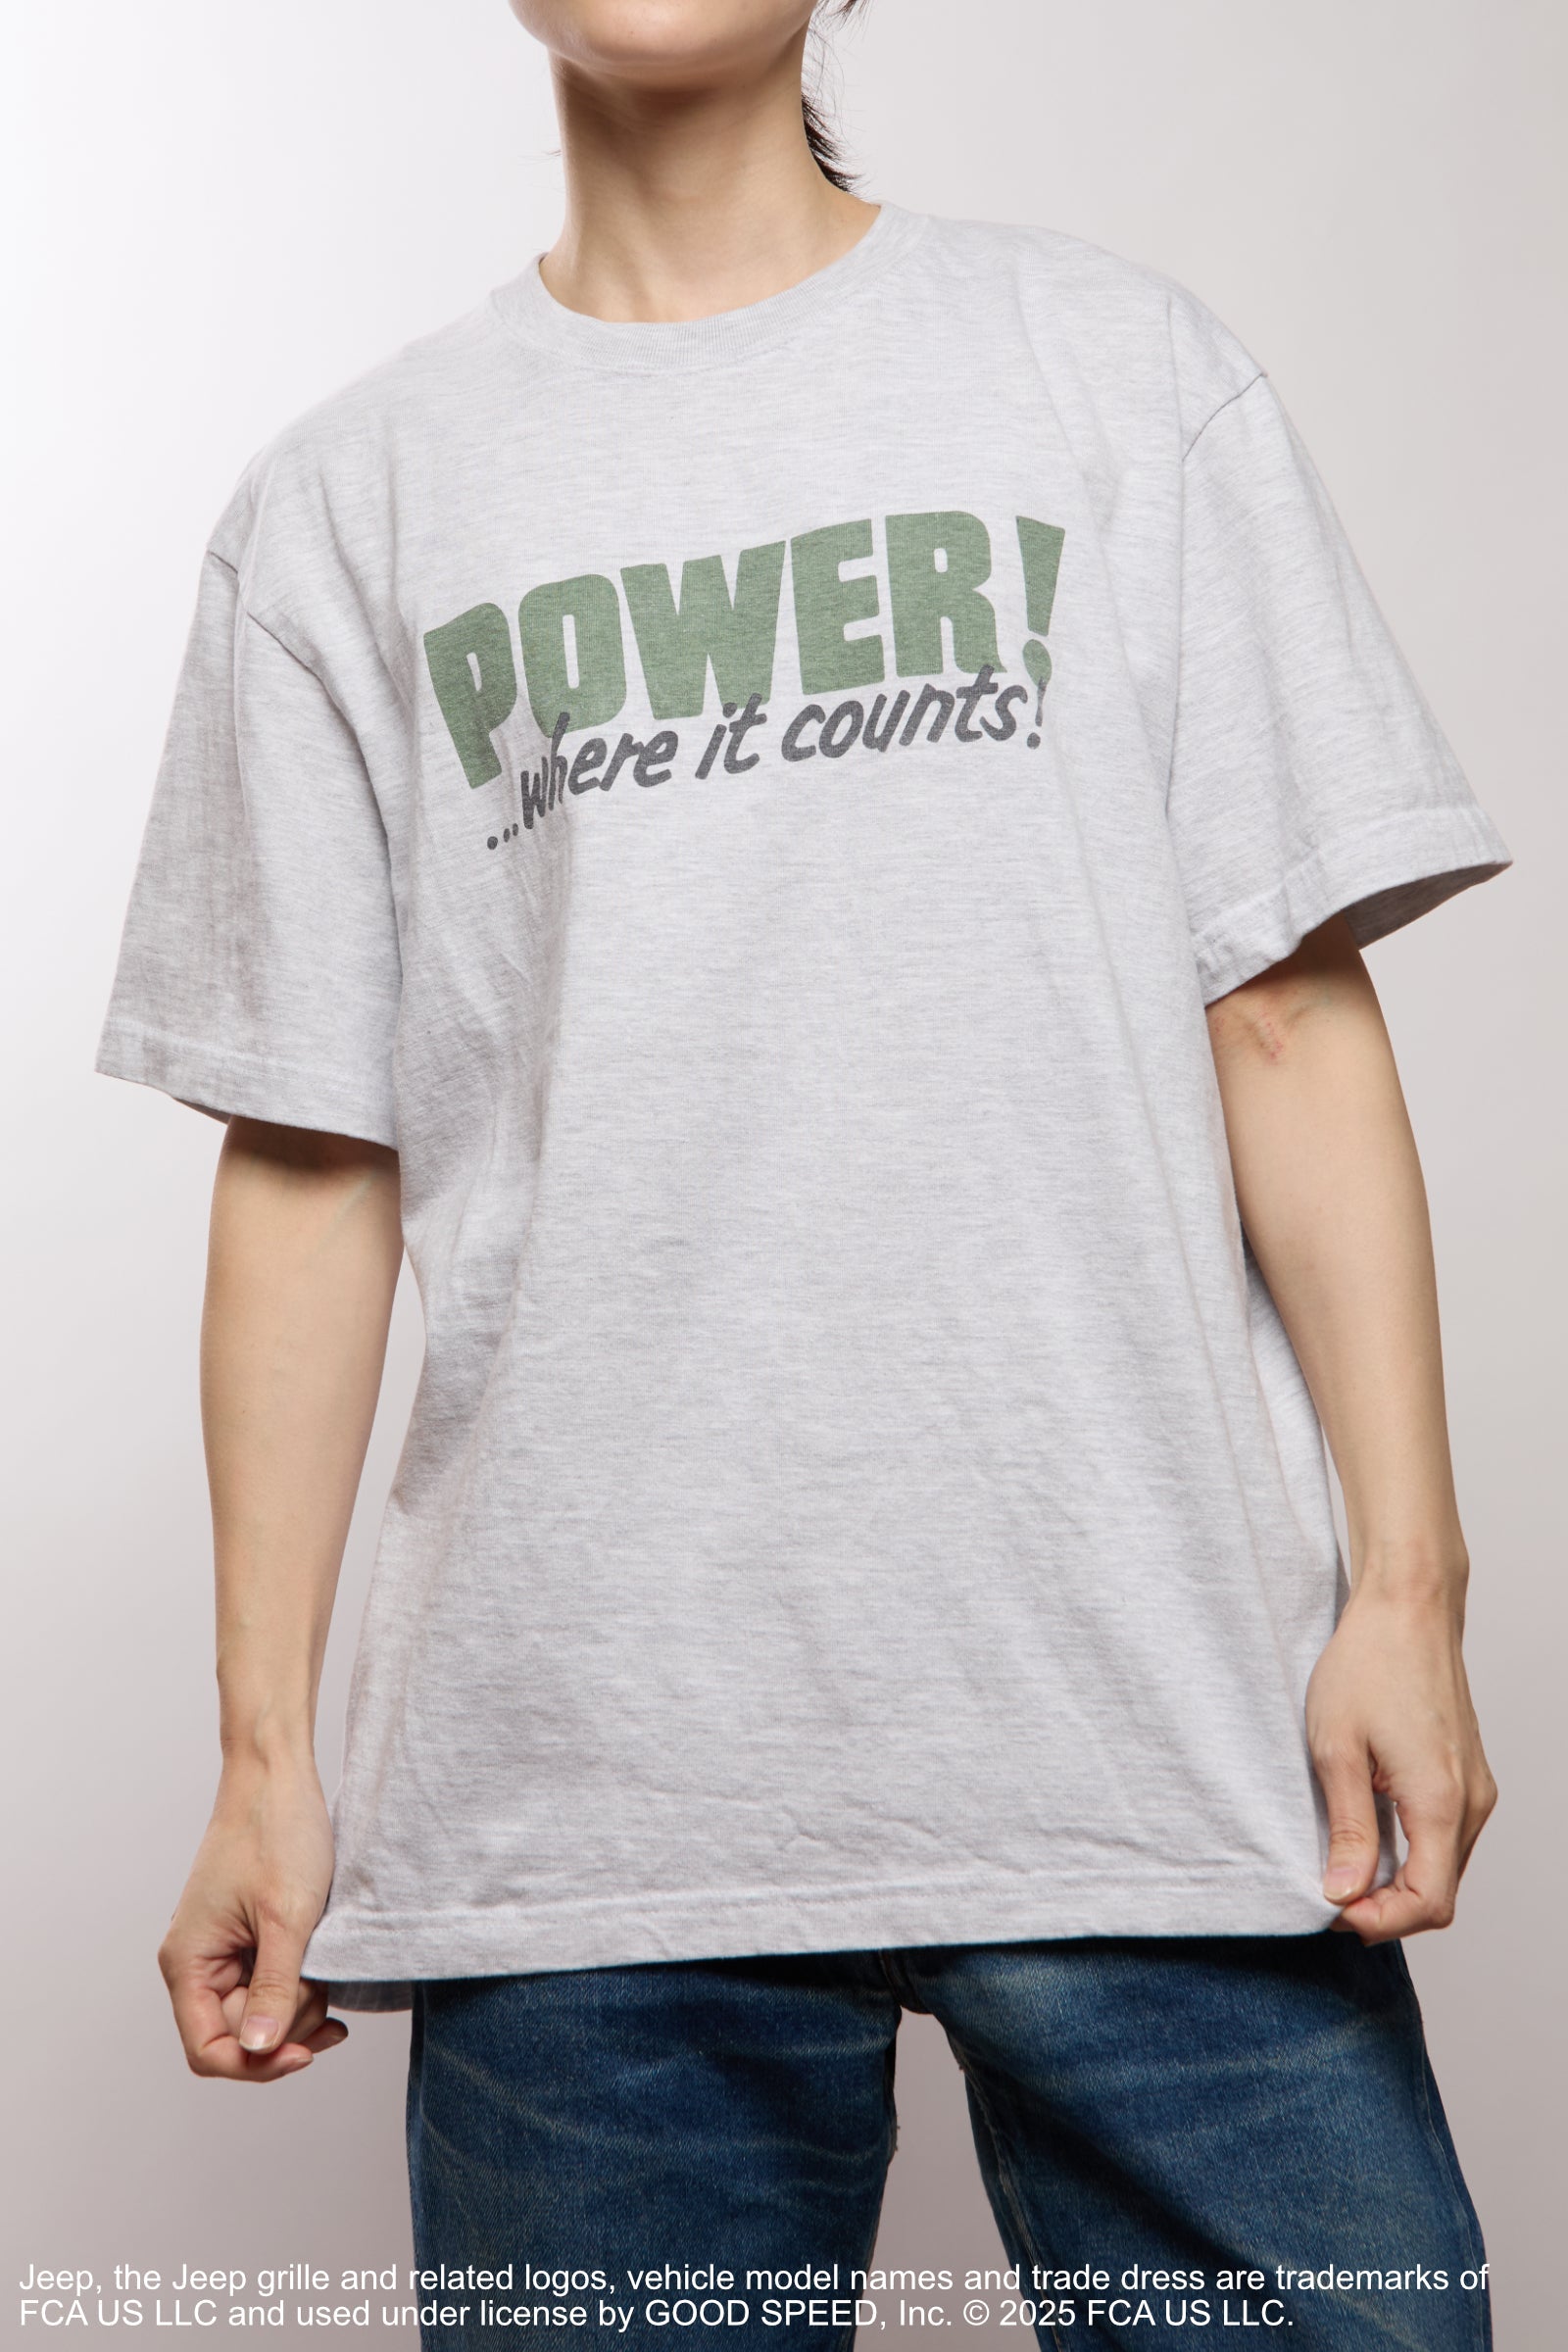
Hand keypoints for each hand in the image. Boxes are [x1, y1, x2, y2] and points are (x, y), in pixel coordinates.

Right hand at [159, 1755, 347, 2080]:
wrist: (279, 1774)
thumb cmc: (278, 1832)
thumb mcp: (287, 1916)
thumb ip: (275, 1988)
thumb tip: (260, 2052)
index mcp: (187, 1962)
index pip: (209, 2050)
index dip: (256, 2064)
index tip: (306, 2051)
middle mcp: (197, 1963)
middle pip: (241, 2035)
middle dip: (287, 2021)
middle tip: (320, 1980)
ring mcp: (222, 1951)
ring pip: (262, 2013)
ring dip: (298, 2001)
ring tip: (323, 1961)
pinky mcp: (247, 1938)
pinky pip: (271, 1984)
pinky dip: (300, 1983)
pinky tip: (325, 1972)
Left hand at [1305, 1571, 1496, 1941]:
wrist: (1408, 1608)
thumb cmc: (1368, 1664)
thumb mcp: (1336, 1748)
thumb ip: (1348, 1827)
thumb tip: (1344, 1893)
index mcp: (1441, 1800)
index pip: (1428, 1902)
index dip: (1379, 1921)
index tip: (1332, 1908)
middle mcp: (1471, 1802)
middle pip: (1440, 1894)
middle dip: (1385, 1908)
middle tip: (1328, 1892)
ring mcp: (1475, 1788)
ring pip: (1445, 1868)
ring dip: (1397, 1881)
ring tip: (1341, 1862)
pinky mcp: (1468, 1775)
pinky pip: (1446, 1837)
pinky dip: (1410, 1851)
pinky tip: (1368, 1832)